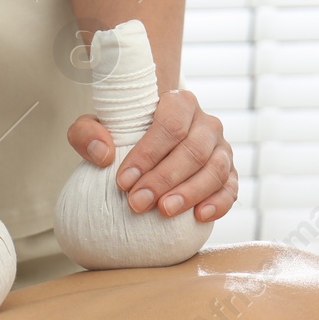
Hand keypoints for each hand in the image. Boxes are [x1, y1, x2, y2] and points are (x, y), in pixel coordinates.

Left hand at [66, 88, 238, 222]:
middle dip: (164, 179)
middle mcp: (206, 123)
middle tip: (137, 203)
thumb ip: (87, 133)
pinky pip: (231, 187)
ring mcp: (221, 148)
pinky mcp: (229, 172)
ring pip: (215, 169)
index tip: (123, 181)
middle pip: (193, 150)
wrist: (151, 138)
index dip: (148, 154)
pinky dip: (219, 203)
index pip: (170, 125)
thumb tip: (103, 154)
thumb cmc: (125, 132)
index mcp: (179, 102)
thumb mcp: (97, 125)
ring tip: (164, 211)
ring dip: (191, 193)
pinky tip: (200, 217)